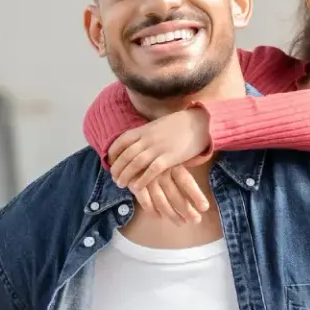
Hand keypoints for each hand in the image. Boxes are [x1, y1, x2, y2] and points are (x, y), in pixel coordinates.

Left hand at [109, 108, 212, 223]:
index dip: (113, 153)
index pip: (121, 141)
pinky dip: (142, 179)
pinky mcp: (170, 157)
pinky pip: (151, 171)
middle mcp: (148, 138)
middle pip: (126, 155)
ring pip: (135, 163)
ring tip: (121, 184)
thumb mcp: (157, 126)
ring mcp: (158, 148)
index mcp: (144, 129)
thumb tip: (134, 144)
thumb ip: (145, 134)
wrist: (200, 123)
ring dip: (125, 175)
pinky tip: (137, 187)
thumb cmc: (178, 126)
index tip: (110, 162)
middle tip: (114, 178)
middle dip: (117, 168)